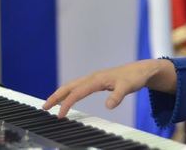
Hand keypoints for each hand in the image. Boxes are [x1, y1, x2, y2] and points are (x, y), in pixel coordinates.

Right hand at [42, 59, 175, 117]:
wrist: (141, 70)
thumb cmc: (134, 78)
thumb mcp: (127, 87)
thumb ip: (117, 96)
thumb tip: (108, 106)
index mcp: (97, 79)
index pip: (77, 92)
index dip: (67, 103)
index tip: (59, 115)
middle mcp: (92, 77)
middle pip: (69, 86)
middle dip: (55, 96)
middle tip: (44, 107)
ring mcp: (94, 78)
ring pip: (72, 85)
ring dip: (60, 94)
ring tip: (50, 104)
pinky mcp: (97, 81)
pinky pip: (78, 87)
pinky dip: (69, 92)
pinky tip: (67, 99)